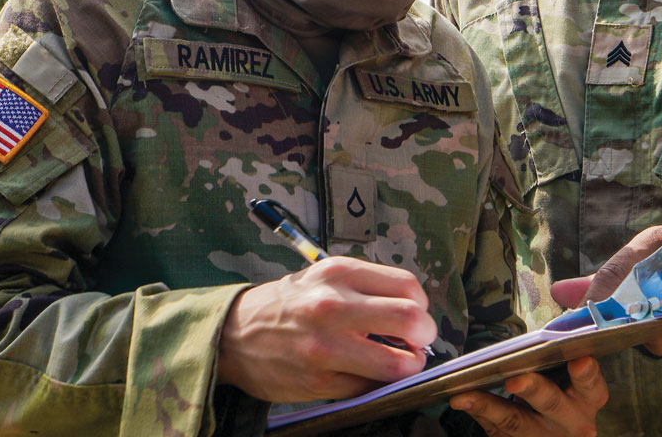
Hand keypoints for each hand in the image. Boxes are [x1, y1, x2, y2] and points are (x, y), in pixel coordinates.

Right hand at [216, 256, 436, 402]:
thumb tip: (413, 309)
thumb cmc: (289, 303)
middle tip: (419, 341)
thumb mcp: (325, 275)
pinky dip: (378, 383)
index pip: (407, 287)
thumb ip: (368, 286)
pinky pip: (370, 387)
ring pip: (397, 363)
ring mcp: (327, 346)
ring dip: (408, 366)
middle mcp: (334, 306)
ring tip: (400, 362)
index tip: (416, 314)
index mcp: (339, 274)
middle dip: (426, 335)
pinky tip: (369, 373)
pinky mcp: (320, 380)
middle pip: (411, 319)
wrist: (235, 334)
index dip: (422, 305)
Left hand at [449, 356, 607, 435]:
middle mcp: (572, 422)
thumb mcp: (569, 378)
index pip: (592, 385)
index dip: (586, 374)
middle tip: (514, 379)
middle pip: (551, 404)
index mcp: (588, 398)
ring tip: (464, 395)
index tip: (579, 360)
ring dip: (489, 407)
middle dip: (533, 390)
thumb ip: (557, 360)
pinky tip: (460, 400)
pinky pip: (497, 431)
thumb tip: (530, 341)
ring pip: (516, 423)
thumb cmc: (561, 390)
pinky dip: (478, 412)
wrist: (557, 434)